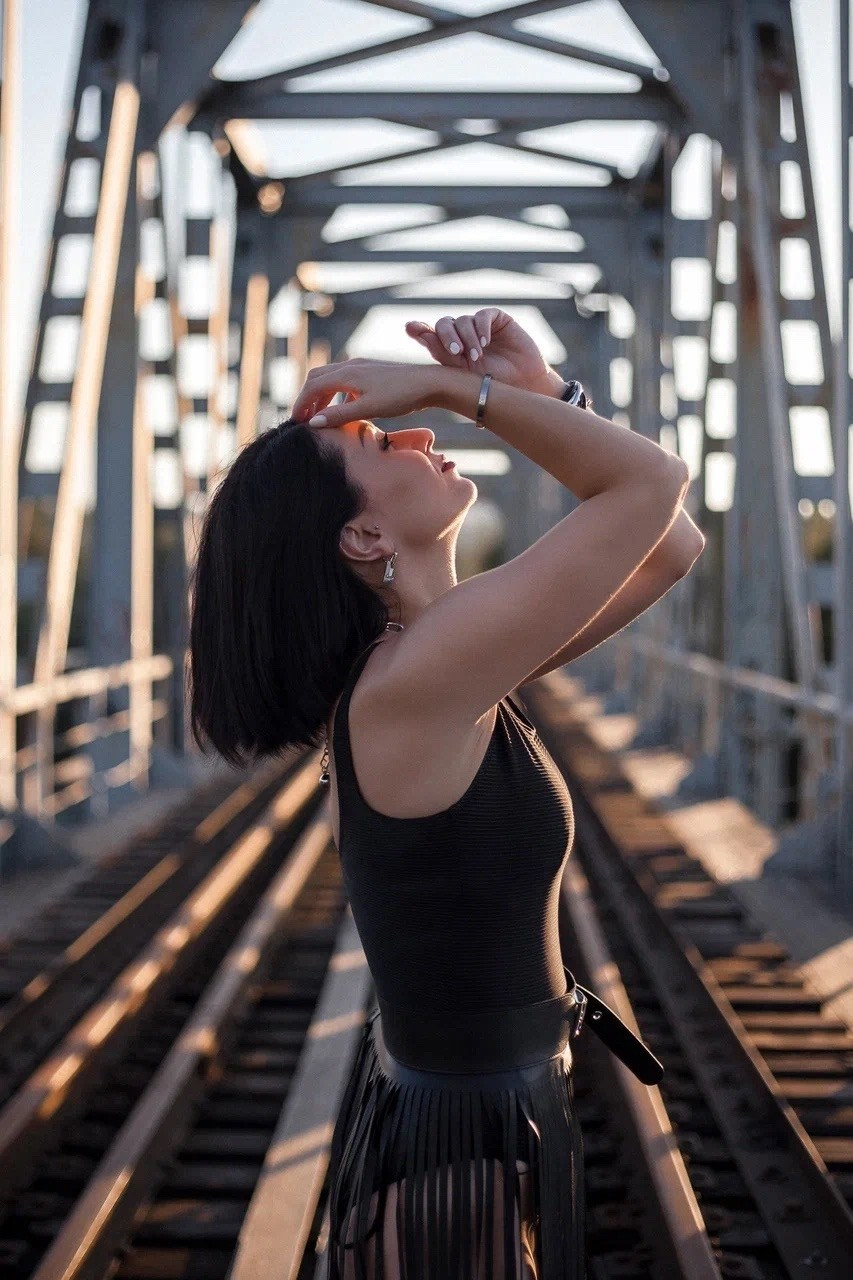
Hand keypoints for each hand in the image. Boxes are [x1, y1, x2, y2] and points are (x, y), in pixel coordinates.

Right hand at [289, 357, 441, 428]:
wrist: (430, 383)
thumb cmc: (401, 396)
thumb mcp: (369, 409)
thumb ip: (340, 415)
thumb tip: (312, 422)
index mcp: (347, 374)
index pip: (312, 386)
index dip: (301, 404)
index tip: (295, 422)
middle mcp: (351, 366)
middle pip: (317, 378)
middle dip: (306, 398)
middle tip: (302, 419)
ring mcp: (361, 367)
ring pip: (331, 378)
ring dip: (321, 396)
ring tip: (318, 416)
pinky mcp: (371, 372)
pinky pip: (344, 380)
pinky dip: (335, 394)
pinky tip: (343, 408)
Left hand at [404, 308, 564, 398]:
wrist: (522, 386)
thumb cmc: (492, 386)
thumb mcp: (463, 373)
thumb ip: (441, 352)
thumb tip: (415, 331)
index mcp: (450, 350)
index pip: (430, 334)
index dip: (419, 329)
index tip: (410, 329)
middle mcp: (462, 335)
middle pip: (444, 324)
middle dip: (447, 337)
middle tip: (456, 353)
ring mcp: (478, 326)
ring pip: (463, 321)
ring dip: (468, 338)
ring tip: (477, 356)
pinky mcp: (496, 319)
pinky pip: (482, 316)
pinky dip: (481, 328)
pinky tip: (485, 343)